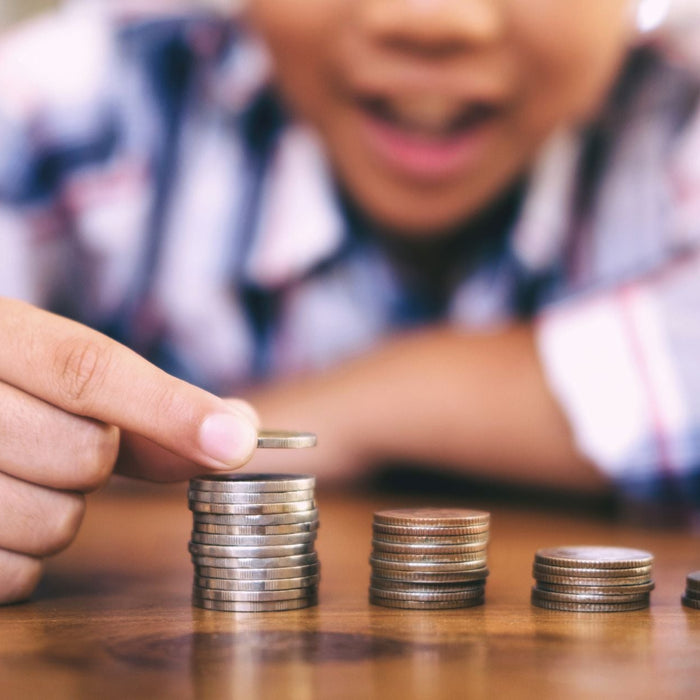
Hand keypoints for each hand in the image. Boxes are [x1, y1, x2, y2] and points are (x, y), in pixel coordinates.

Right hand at [0, 298, 258, 603]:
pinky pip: (16, 574)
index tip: (236, 443)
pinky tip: (4, 515)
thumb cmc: (12, 390)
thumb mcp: (62, 375)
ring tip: (22, 475)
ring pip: (55, 523)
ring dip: (62, 510)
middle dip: (99, 458)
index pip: (86, 369)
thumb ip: (148, 404)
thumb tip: (239, 431)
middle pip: (87, 453)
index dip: (169, 409)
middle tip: (58, 438)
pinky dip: (25, 558)